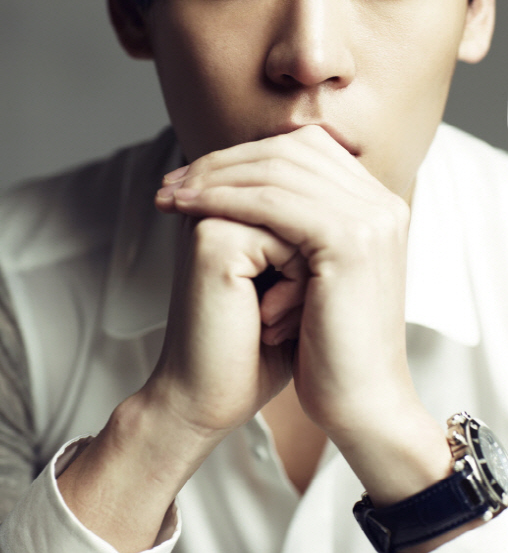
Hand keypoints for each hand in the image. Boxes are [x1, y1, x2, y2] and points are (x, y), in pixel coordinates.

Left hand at [156, 125, 411, 428]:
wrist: (359, 404)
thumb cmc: (326, 345)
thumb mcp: (309, 272)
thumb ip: (291, 224)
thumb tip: (237, 184)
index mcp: (375, 204)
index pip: (303, 149)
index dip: (244, 155)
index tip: (194, 177)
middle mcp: (380, 201)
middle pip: (288, 150)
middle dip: (222, 161)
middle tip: (173, 181)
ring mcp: (370, 218)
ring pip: (277, 170)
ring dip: (214, 177)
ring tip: (171, 195)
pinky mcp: (350, 240)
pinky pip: (272, 202)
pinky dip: (223, 199)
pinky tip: (188, 208)